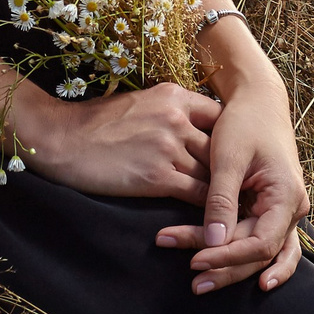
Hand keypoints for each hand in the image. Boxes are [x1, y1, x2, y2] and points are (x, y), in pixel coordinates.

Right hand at [16, 80, 219, 202]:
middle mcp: (176, 117)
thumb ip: (170, 111)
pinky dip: (207, 208)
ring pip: (212, 172)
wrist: (64, 139)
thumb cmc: (99, 122)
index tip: (238, 155)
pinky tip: (213, 218)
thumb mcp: (140, 102)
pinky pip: (195, 194)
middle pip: (220, 146)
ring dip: (224, 191)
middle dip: (233, 167)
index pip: (218, 115)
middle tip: (248, 185)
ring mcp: (168, 146)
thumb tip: (194, 127)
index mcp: (173, 95)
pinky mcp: (157, 176)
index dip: (230, 138)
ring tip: (238, 206)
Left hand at [155, 71, 308, 293]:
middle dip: (223, 266)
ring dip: (233, 269)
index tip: (195, 259)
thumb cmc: (244, 122)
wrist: (258, 99)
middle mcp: (293, 208)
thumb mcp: (229, 157)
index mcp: (286, 194)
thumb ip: (222, 200)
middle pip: (259, 253)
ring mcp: (286, 210)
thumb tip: (213, 242)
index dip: (228, 256)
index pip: (260, 243)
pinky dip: (250, 261)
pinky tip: (234, 277)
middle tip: (191, 279)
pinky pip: (267, 244)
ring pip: (263, 254)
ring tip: (202, 285)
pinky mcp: (274, 208)